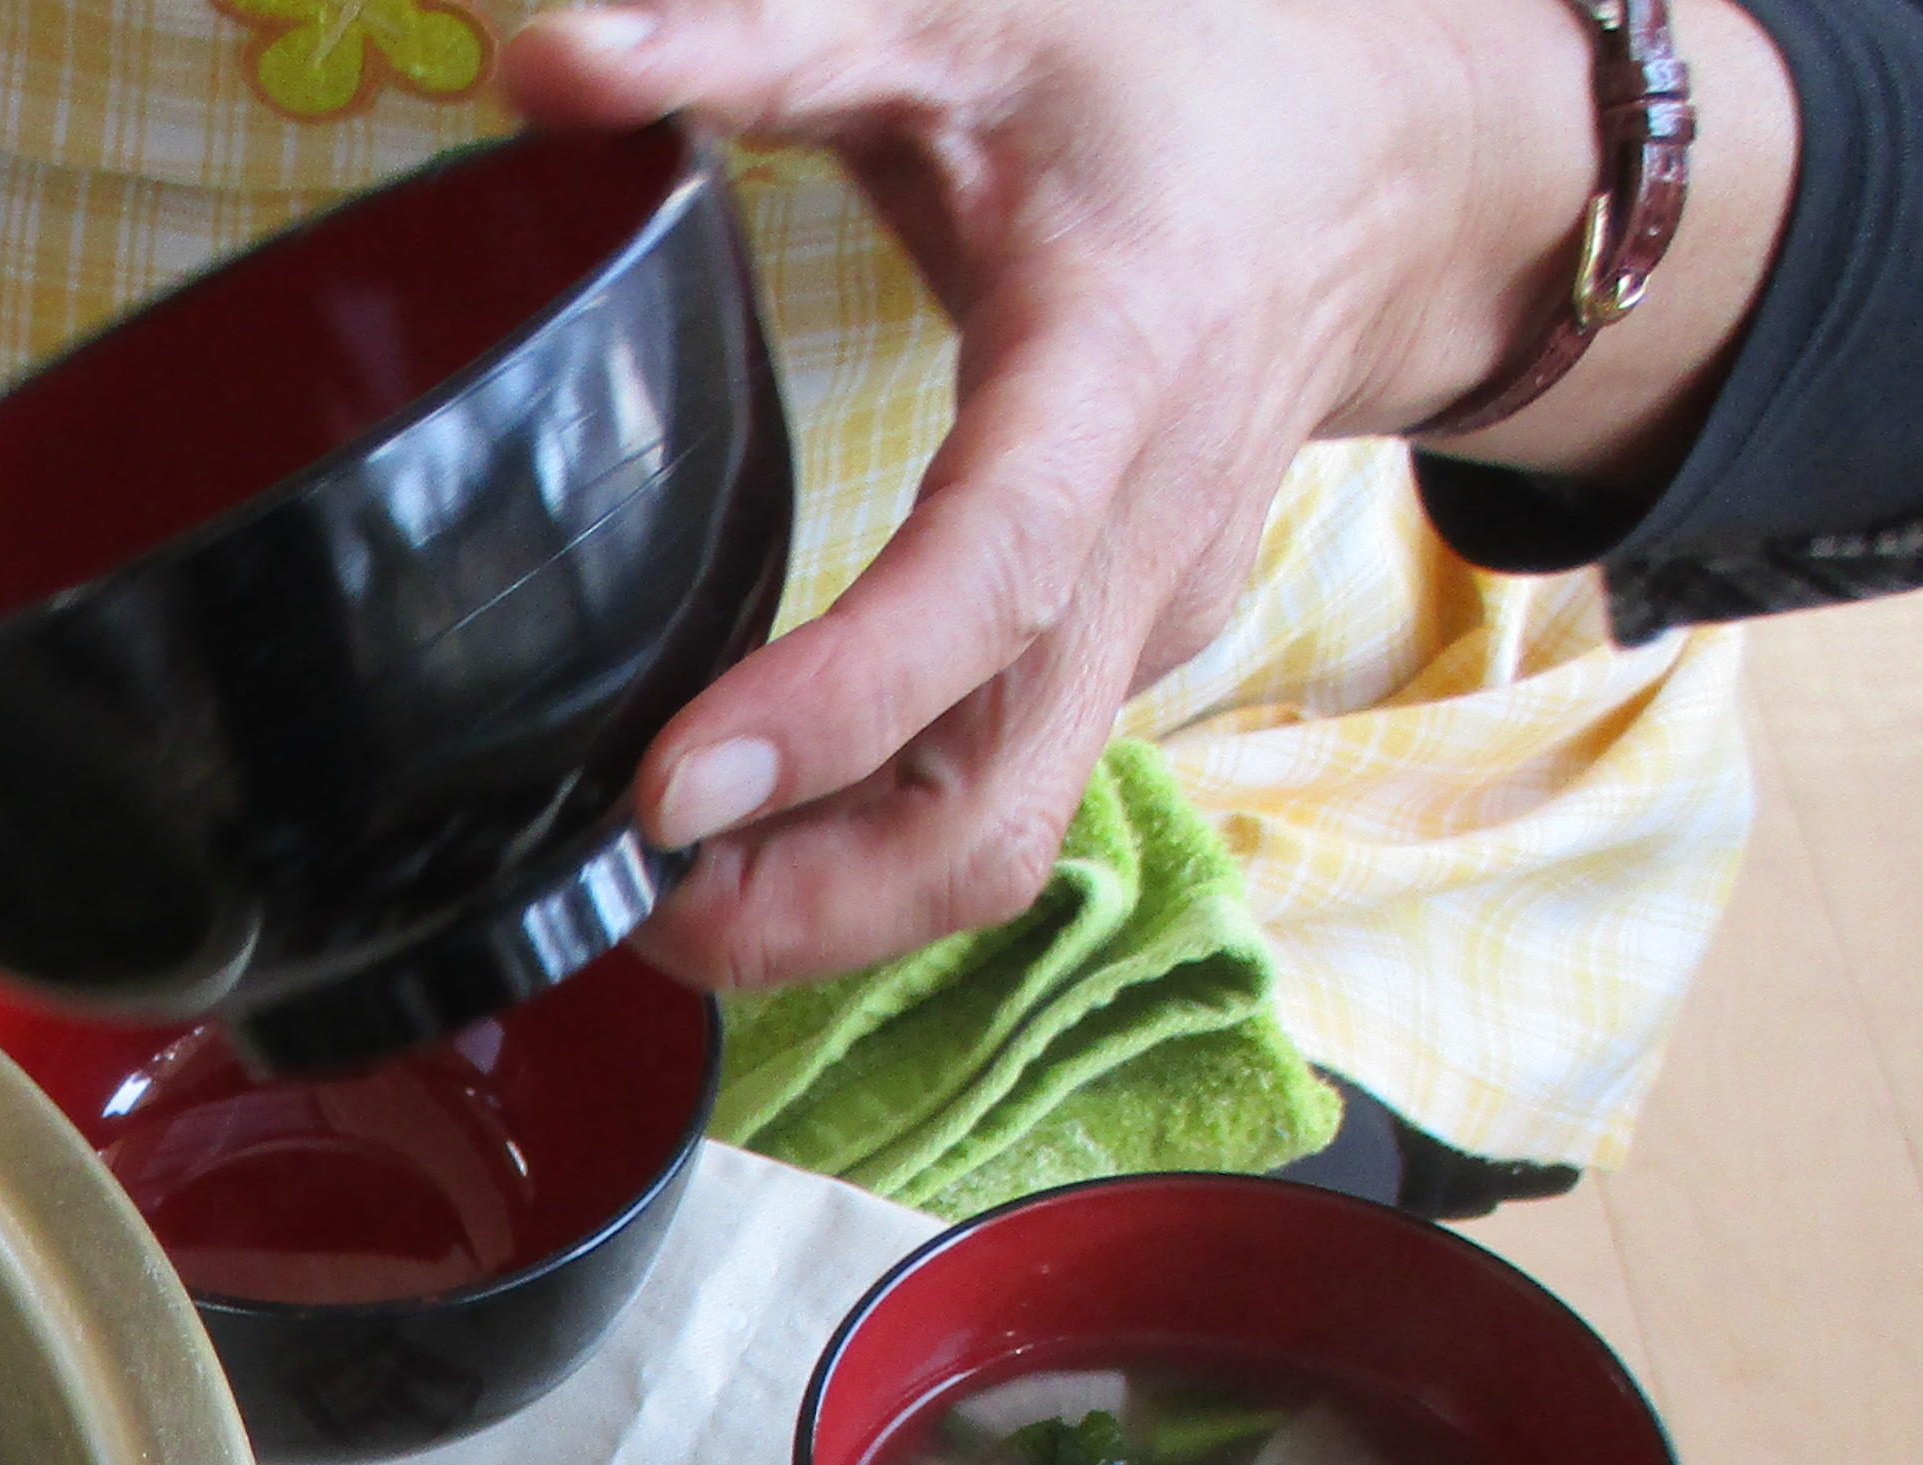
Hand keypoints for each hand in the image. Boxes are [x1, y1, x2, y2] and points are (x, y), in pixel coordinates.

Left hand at [492, 0, 1790, 993]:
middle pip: (992, 800)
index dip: (836, 708)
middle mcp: (1148, 538)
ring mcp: (1148, 625)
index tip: (669, 791)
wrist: (1381, 164)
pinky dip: (868, 864)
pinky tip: (744, 847)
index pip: (990, 578)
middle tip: (616, 906)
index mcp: (1114, 367)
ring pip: (998, 841)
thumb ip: (754, 39)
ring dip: (827, 917)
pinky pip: (997, 806)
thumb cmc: (1166, 85)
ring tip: (649, 905)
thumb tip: (542, 57)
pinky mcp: (1123, 664)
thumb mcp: (965, 18)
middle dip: (804, 902)